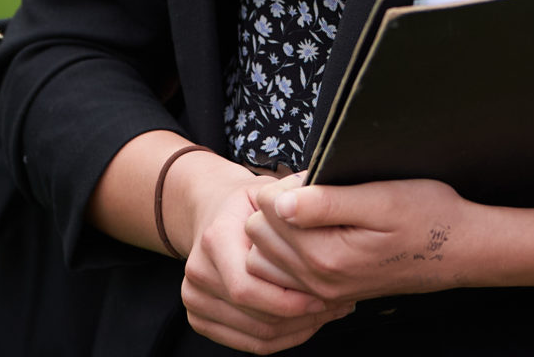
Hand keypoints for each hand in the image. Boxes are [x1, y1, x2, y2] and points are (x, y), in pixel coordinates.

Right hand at [180, 171, 350, 352]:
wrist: (211, 213)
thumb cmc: (248, 205)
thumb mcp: (268, 192)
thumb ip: (292, 201)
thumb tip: (323, 210)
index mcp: (215, 239)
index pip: (248, 288)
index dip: (290, 300)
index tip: (327, 293)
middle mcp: (198, 272)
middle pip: (256, 316)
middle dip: (302, 317)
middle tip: (339, 305)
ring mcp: (194, 298)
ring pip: (257, 336)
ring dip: (298, 330)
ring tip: (329, 312)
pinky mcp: (199, 318)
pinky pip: (250, 344)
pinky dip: (284, 339)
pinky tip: (307, 322)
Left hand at [243, 175, 480, 306]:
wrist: (458, 251)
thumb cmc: (427, 216)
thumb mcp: (382, 198)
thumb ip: (328, 202)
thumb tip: (281, 202)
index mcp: (327, 256)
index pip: (268, 212)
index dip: (286, 185)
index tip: (315, 177)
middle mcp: (318, 282)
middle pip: (259, 236)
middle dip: (276, 207)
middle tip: (313, 191)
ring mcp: (322, 291)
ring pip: (264, 257)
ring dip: (277, 230)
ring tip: (309, 211)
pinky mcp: (329, 293)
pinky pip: (281, 274)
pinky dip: (285, 251)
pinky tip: (313, 232)